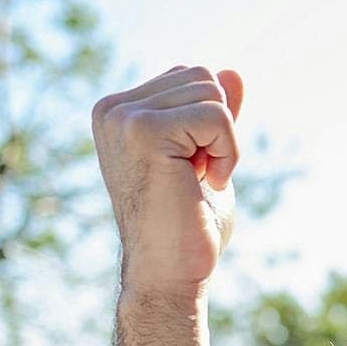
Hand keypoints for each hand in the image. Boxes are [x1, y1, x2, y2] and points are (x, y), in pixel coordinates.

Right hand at [91, 64, 244, 295]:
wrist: (170, 273)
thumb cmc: (189, 224)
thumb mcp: (207, 157)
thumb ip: (213, 115)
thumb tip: (233, 73)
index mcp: (120, 111)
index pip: (192, 77)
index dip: (212, 124)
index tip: (193, 168)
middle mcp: (113, 109)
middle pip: (204, 77)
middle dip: (219, 129)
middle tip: (198, 177)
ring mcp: (123, 118)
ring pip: (213, 93)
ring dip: (224, 143)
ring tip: (199, 181)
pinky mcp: (143, 130)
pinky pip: (217, 116)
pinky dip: (228, 153)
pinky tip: (207, 184)